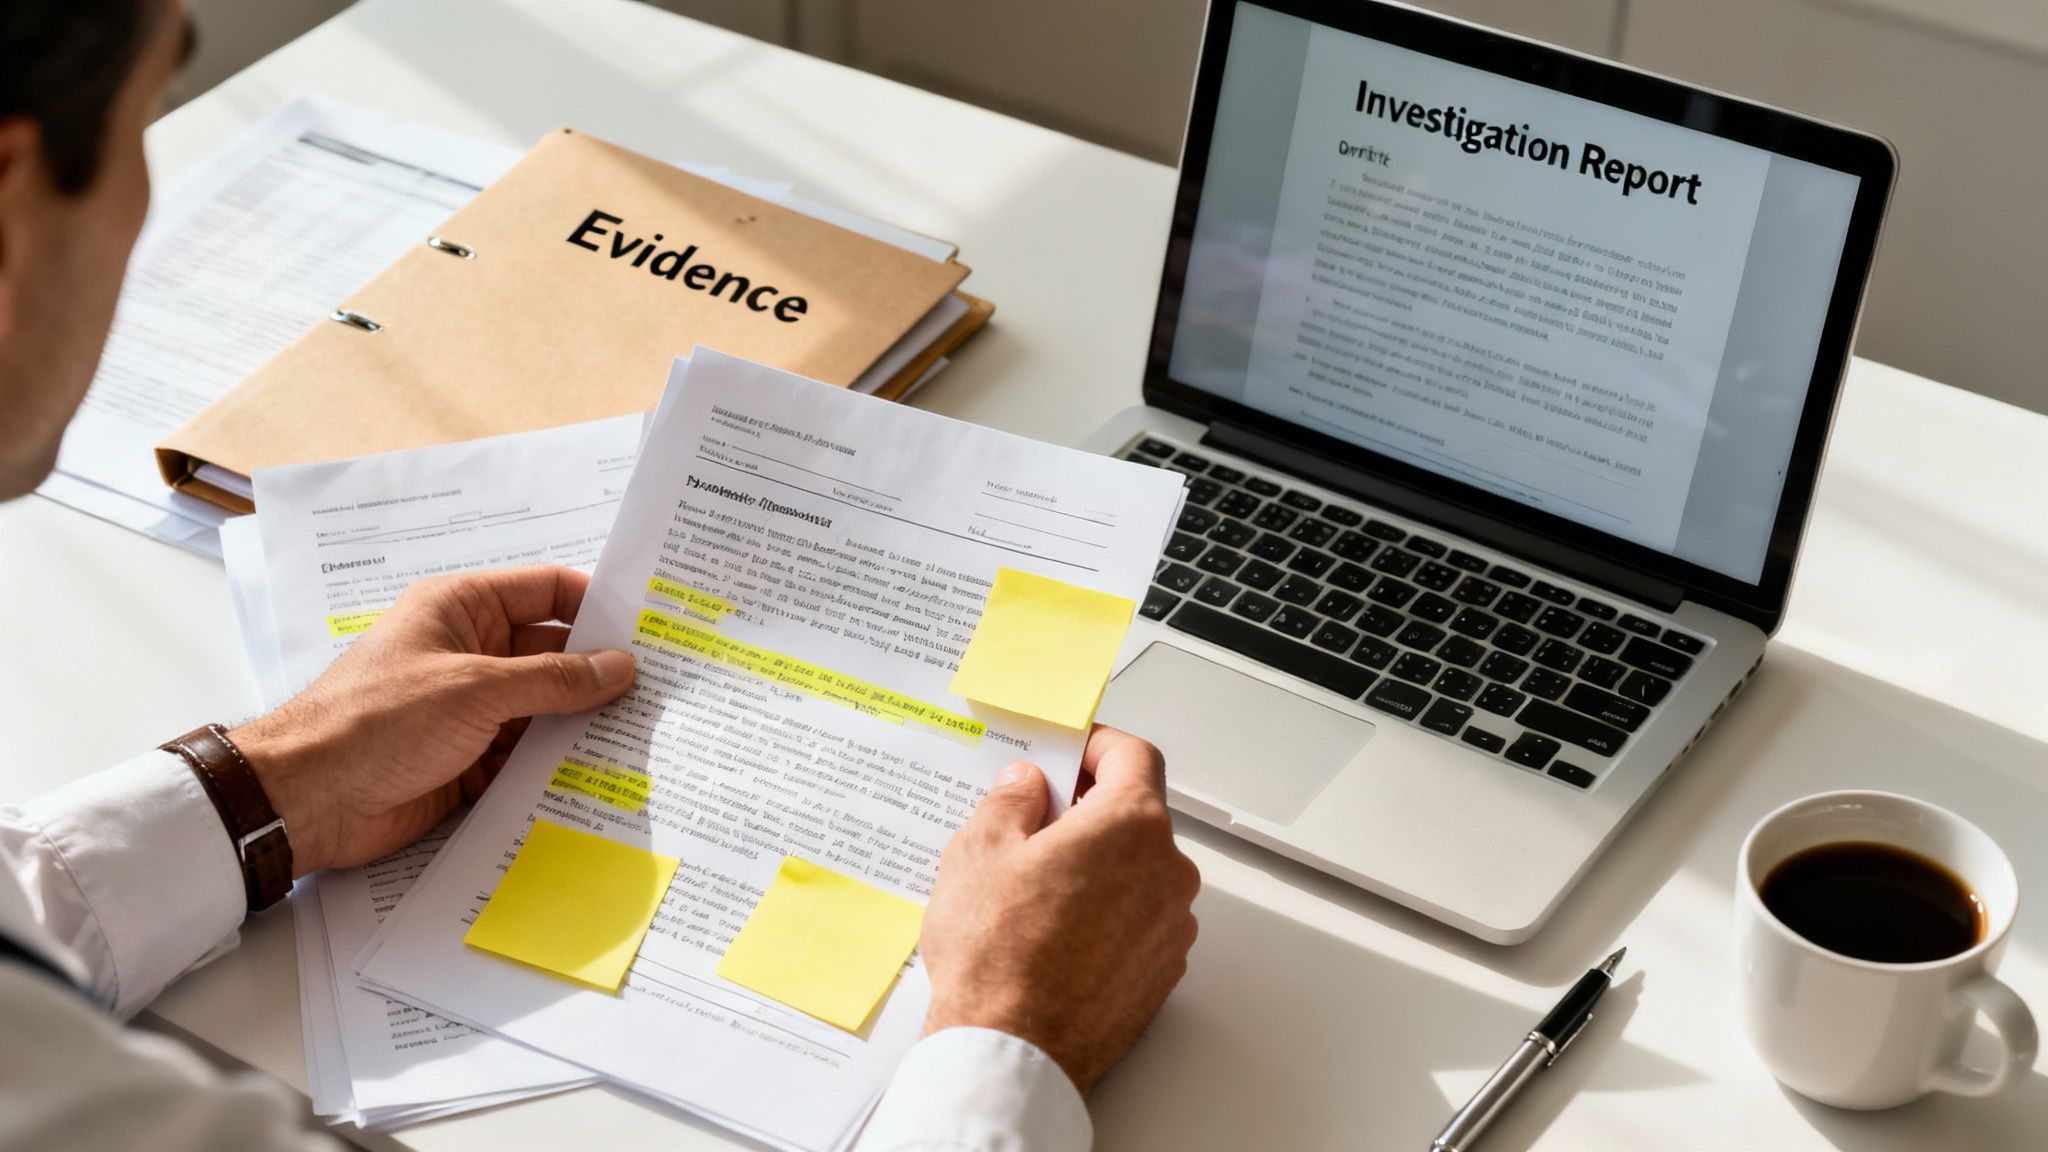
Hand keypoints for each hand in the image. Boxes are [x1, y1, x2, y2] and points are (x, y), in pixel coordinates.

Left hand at [227, 566, 635, 874]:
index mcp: (462, 610)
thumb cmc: (375, 721)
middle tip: (664, 689)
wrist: (307, 800)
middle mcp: (469, 654)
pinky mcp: (469, 762)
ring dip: (583, 724)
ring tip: (647, 736)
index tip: (650, 624)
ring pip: (545, 710)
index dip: (596, 604)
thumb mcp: (474, 689)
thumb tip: (619, 667)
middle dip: (600, 672)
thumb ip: (552, 680)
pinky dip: (558, 767)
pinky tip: (603, 776)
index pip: (545, 591)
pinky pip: (527, 758)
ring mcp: (470, 711)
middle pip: (553, 655)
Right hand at [919, 726, 1199, 1095]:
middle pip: (1136, 817)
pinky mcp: (1161, 973)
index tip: (1071, 753)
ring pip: (1137, 873)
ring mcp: (1171, 927)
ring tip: (1033, 892)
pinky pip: (1137, 922)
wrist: (1014, 1051)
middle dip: (1088, 813)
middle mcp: (1167, 872)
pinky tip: (1053, 935)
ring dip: (1097, 868)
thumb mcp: (980, 851)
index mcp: (1132, 826)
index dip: (1098, 747)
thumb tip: (1026, 786)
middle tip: (1033, 826)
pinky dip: (1105, 916)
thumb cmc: (998, 954)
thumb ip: (1011, 801)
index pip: (1134, 756)